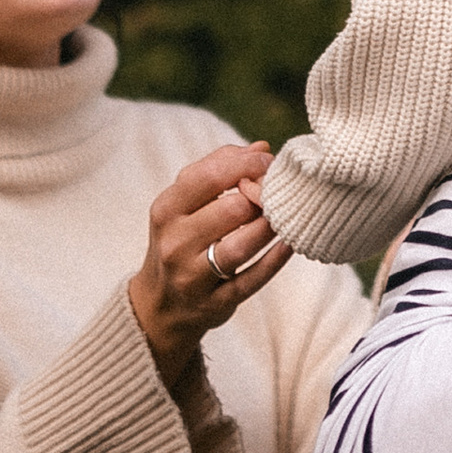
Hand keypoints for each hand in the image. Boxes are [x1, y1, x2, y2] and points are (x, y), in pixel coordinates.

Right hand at [128, 142, 292, 394]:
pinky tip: (289, 243)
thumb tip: (262, 148)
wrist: (161, 304)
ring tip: (285, 215)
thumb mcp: (185, 203)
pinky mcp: (215, 303)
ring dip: (270, 226)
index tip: (269, 162)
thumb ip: (219, 169)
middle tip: (279, 192)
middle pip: (232, 210)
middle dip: (262, 197)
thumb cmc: (182, 239)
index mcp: (166, 210)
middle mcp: (174, 243)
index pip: (209, 176)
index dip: (247, 164)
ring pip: (242, 245)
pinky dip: (275, 259)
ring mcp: (192, 277)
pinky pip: (252, 279)